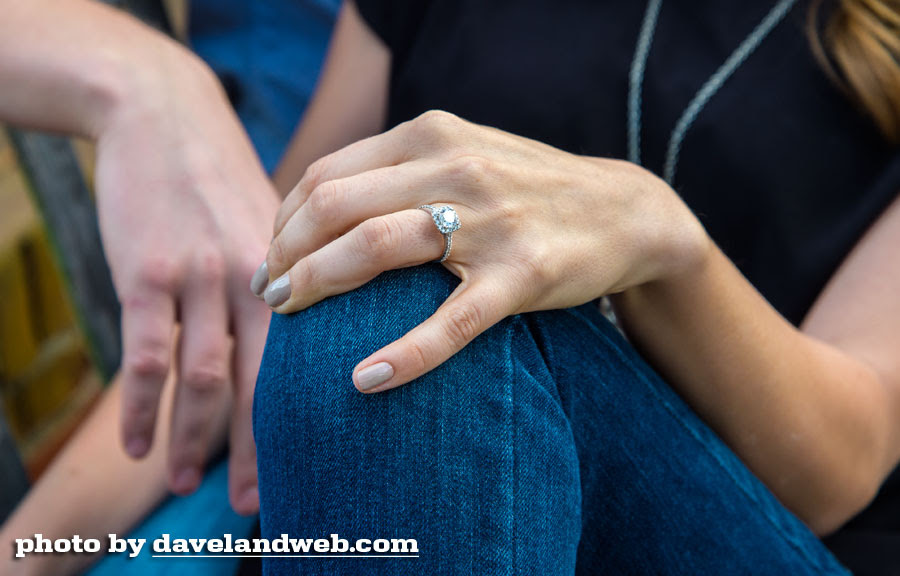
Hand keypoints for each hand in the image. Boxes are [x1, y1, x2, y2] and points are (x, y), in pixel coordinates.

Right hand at [94, 50, 277, 513]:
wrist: (165, 116)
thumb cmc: (221, 178)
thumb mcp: (272, 222)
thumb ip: (291, 278)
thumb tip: (302, 335)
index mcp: (295, 271)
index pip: (304, 361)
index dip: (304, 417)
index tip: (309, 463)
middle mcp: (255, 279)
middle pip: (263, 382)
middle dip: (258, 447)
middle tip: (256, 501)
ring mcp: (200, 277)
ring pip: (204, 378)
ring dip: (194, 441)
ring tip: (187, 485)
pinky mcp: (147, 273)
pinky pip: (145, 357)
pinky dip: (140, 408)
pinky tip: (137, 444)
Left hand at [257, 110, 708, 392]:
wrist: (624, 210)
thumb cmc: (527, 189)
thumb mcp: (462, 154)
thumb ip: (398, 169)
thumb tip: (318, 207)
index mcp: (430, 135)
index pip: (327, 175)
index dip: (283, 220)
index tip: (273, 258)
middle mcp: (453, 167)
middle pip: (335, 208)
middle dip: (286, 255)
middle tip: (270, 294)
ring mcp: (489, 220)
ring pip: (375, 248)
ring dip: (316, 286)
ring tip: (289, 317)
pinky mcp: (522, 274)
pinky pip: (450, 321)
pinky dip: (404, 355)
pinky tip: (366, 380)